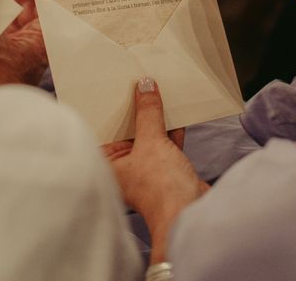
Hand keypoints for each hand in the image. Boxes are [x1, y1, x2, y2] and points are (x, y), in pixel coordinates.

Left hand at [103, 78, 208, 263]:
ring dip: (155, 119)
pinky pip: (165, 144)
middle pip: (128, 132)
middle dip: (136, 111)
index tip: (116, 88)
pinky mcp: (167, 171)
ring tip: (158, 92)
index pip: (105, 131)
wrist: (190, 212)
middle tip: (138, 83)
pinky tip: (176, 113)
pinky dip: (170, 130)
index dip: (111, 109)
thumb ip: (148, 113)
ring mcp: (146, 171)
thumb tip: (145, 87)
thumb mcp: (151, 141)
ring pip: (149, 138)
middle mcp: (125, 169)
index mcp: (109, 165)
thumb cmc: (160, 188)